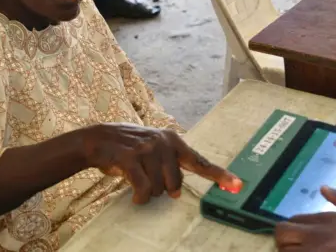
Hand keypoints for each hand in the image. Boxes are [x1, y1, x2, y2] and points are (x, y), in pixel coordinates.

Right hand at [81, 123, 241, 203]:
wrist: (99, 139)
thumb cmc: (130, 148)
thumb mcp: (155, 149)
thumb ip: (170, 167)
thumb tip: (177, 193)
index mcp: (173, 140)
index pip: (199, 161)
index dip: (219, 175)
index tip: (236, 185)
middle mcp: (164, 142)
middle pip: (175, 184)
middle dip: (162, 188)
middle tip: (148, 177)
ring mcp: (147, 149)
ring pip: (158, 188)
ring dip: (147, 192)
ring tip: (136, 179)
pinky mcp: (131, 158)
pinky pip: (143, 188)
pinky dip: (139, 197)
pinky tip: (134, 195)